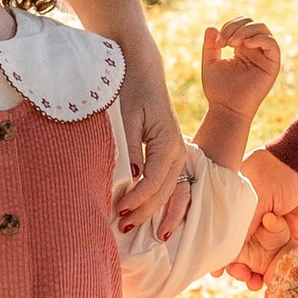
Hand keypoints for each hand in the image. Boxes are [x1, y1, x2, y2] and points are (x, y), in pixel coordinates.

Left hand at [112, 36, 189, 233]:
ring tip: (135, 227)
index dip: (136, 200)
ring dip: (154, 212)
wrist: (144, 70)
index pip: (153, 182)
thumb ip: (131, 149)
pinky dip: (162, 202)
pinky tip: (151, 216)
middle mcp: (179, 151)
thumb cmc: (132, 91)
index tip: (118, 211)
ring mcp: (179, 153)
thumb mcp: (127, 118)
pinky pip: (171, 184)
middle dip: (144, 213)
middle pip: (164, 192)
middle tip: (122, 227)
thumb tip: (133, 179)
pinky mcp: (172, 154)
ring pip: (170, 192)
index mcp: (169, 143)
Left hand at [200, 17, 282, 117]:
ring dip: (245, 31)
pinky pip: (272, 44)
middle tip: (224, 42)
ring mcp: (264, 57)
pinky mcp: (272, 65)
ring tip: (232, 43)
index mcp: (242, 48)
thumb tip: (212, 27)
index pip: (241, 24)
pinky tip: (246, 45)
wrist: (227, 109)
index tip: (217, 42)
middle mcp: (255, 50)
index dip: (229, 26)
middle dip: (236, 27)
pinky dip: (259, 39)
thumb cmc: (218, 90)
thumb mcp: (210, 62)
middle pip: (252, 23)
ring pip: (262, 30)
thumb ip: (210, 45)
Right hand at [224, 148, 297, 287]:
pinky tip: (275, 278)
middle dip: (240, 265)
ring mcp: (275, 223)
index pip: (224, 231)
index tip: (217, 271)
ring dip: (258, 271)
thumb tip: (227, 252)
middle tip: (240, 276)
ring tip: (256, 283)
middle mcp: (254, 214)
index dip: (220, 252)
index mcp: (238, 201)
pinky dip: (280, 266)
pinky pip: (285, 253)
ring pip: (263, 255)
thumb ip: (243, 223)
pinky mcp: (295, 229)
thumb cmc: (282, 171)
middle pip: (243, 247)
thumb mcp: (257, 195)